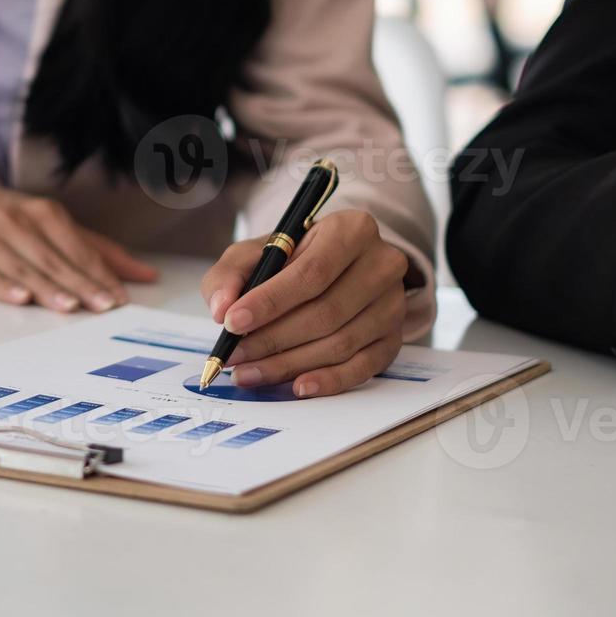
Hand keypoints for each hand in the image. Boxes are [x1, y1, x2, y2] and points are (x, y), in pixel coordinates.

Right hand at [0, 174, 158, 311]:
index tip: (119, 298)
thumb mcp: (51, 224)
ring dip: (47, 288)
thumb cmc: (8, 219)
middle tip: (104, 307)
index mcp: (43, 213)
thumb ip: (97, 250)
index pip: (77, 248)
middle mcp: (16, 222)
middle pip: (53, 259)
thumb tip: (146, 276)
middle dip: (80, 284)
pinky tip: (20, 299)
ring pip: (22, 268)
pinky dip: (3, 287)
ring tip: (70, 307)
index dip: (99, 274)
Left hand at [199, 210, 411, 397]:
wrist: (334, 269)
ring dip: (289, 364)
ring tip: (249, 372)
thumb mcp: (256, 253)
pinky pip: (362, 368)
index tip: (232, 323)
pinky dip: (328, 381)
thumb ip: (231, 274)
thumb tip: (222, 307)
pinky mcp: (393, 338)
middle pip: (325, 313)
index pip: (311, 273)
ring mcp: (393, 304)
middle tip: (235, 355)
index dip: (270, 302)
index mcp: (351, 230)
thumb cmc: (292, 260)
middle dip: (272, 339)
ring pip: (340, 343)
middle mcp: (382, 264)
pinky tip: (296, 386)